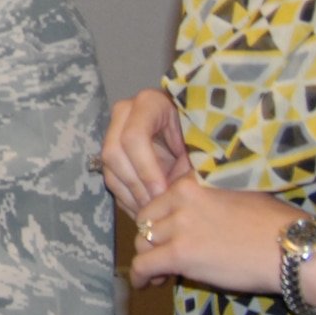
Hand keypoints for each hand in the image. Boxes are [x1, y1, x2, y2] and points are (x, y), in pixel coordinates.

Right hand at [101, 88, 193, 215]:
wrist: (200, 128)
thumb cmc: (205, 135)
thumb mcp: (201, 147)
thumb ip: (187, 166)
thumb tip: (170, 195)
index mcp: (149, 103)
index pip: (134, 137)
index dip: (146, 169)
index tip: (163, 193)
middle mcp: (125, 112)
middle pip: (114, 152)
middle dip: (136, 185)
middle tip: (156, 207)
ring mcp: (115, 129)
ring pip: (109, 168)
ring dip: (130, 194)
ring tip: (153, 212)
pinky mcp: (114, 149)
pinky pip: (111, 177)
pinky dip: (127, 197)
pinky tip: (146, 209)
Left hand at [127, 175, 296, 293]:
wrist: (291, 249)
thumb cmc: (275, 224)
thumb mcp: (235, 195)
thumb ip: (206, 199)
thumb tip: (192, 215)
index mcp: (193, 182)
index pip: (160, 199)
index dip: (161, 220)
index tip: (167, 234)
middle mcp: (181, 197)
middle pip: (147, 219)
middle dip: (150, 239)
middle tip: (161, 256)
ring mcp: (180, 225)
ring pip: (144, 242)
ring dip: (148, 259)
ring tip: (159, 274)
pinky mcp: (180, 253)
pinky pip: (144, 264)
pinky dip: (140, 276)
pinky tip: (145, 284)